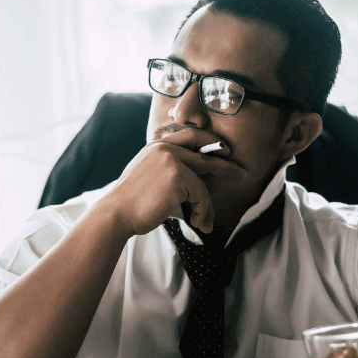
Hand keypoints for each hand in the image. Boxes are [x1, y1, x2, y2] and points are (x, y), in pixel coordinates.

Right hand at [99, 127, 245, 235]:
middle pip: (205, 153)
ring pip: (203, 183)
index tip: (224, 150)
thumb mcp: (147, 178)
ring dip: (206, 206)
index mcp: (155, 146)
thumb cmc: (129, 204)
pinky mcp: (179, 176)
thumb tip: (197, 180)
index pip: (189, 135)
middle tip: (241, 173)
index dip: (209, 141)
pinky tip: (196, 222)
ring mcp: (172, 160)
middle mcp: (164, 148)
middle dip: (226, 165)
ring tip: (203, 222)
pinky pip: (201, 195)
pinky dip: (202, 212)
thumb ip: (168, 172)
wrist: (116, 213)